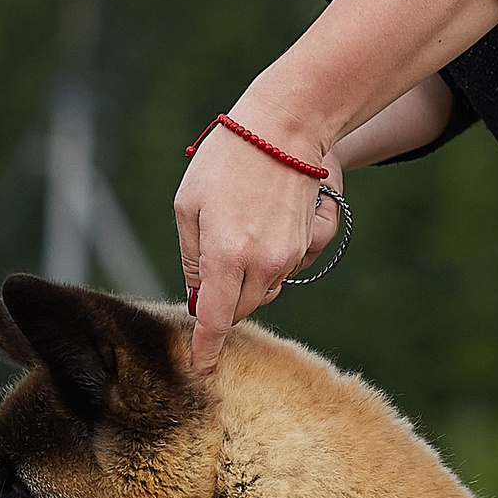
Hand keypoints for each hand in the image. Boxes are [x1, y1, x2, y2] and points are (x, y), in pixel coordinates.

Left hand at [174, 100, 345, 376]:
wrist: (287, 128)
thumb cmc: (229, 159)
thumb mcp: (189, 204)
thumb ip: (191, 256)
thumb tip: (197, 295)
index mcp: (225, 256)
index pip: (213, 319)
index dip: (206, 348)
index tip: (201, 369)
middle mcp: (261, 265)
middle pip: (239, 310)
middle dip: (222, 304)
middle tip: (209, 272)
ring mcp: (289, 257)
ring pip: (262, 293)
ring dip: (244, 283)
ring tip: (236, 235)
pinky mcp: (307, 246)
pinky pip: (282, 271)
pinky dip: (267, 262)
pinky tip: (262, 225)